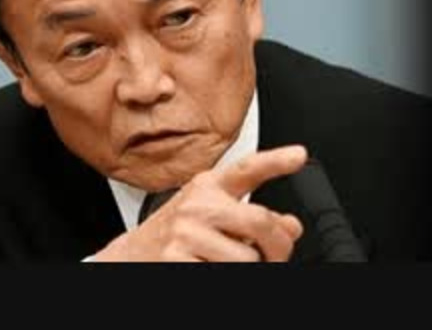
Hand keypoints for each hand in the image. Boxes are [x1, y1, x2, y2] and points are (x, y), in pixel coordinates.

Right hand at [90, 145, 306, 261]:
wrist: (131, 257)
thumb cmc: (177, 235)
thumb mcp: (213, 215)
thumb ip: (252, 216)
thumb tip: (292, 226)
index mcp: (209, 186)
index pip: (247, 169)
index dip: (276, 160)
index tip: (299, 155)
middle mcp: (197, 204)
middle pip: (260, 221)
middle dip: (278, 247)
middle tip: (275, 257)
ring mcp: (186, 232)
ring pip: (248, 258)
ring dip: (251, 267)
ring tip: (233, 263)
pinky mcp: (178, 260)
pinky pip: (224, 274)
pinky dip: (226, 277)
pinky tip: (210, 267)